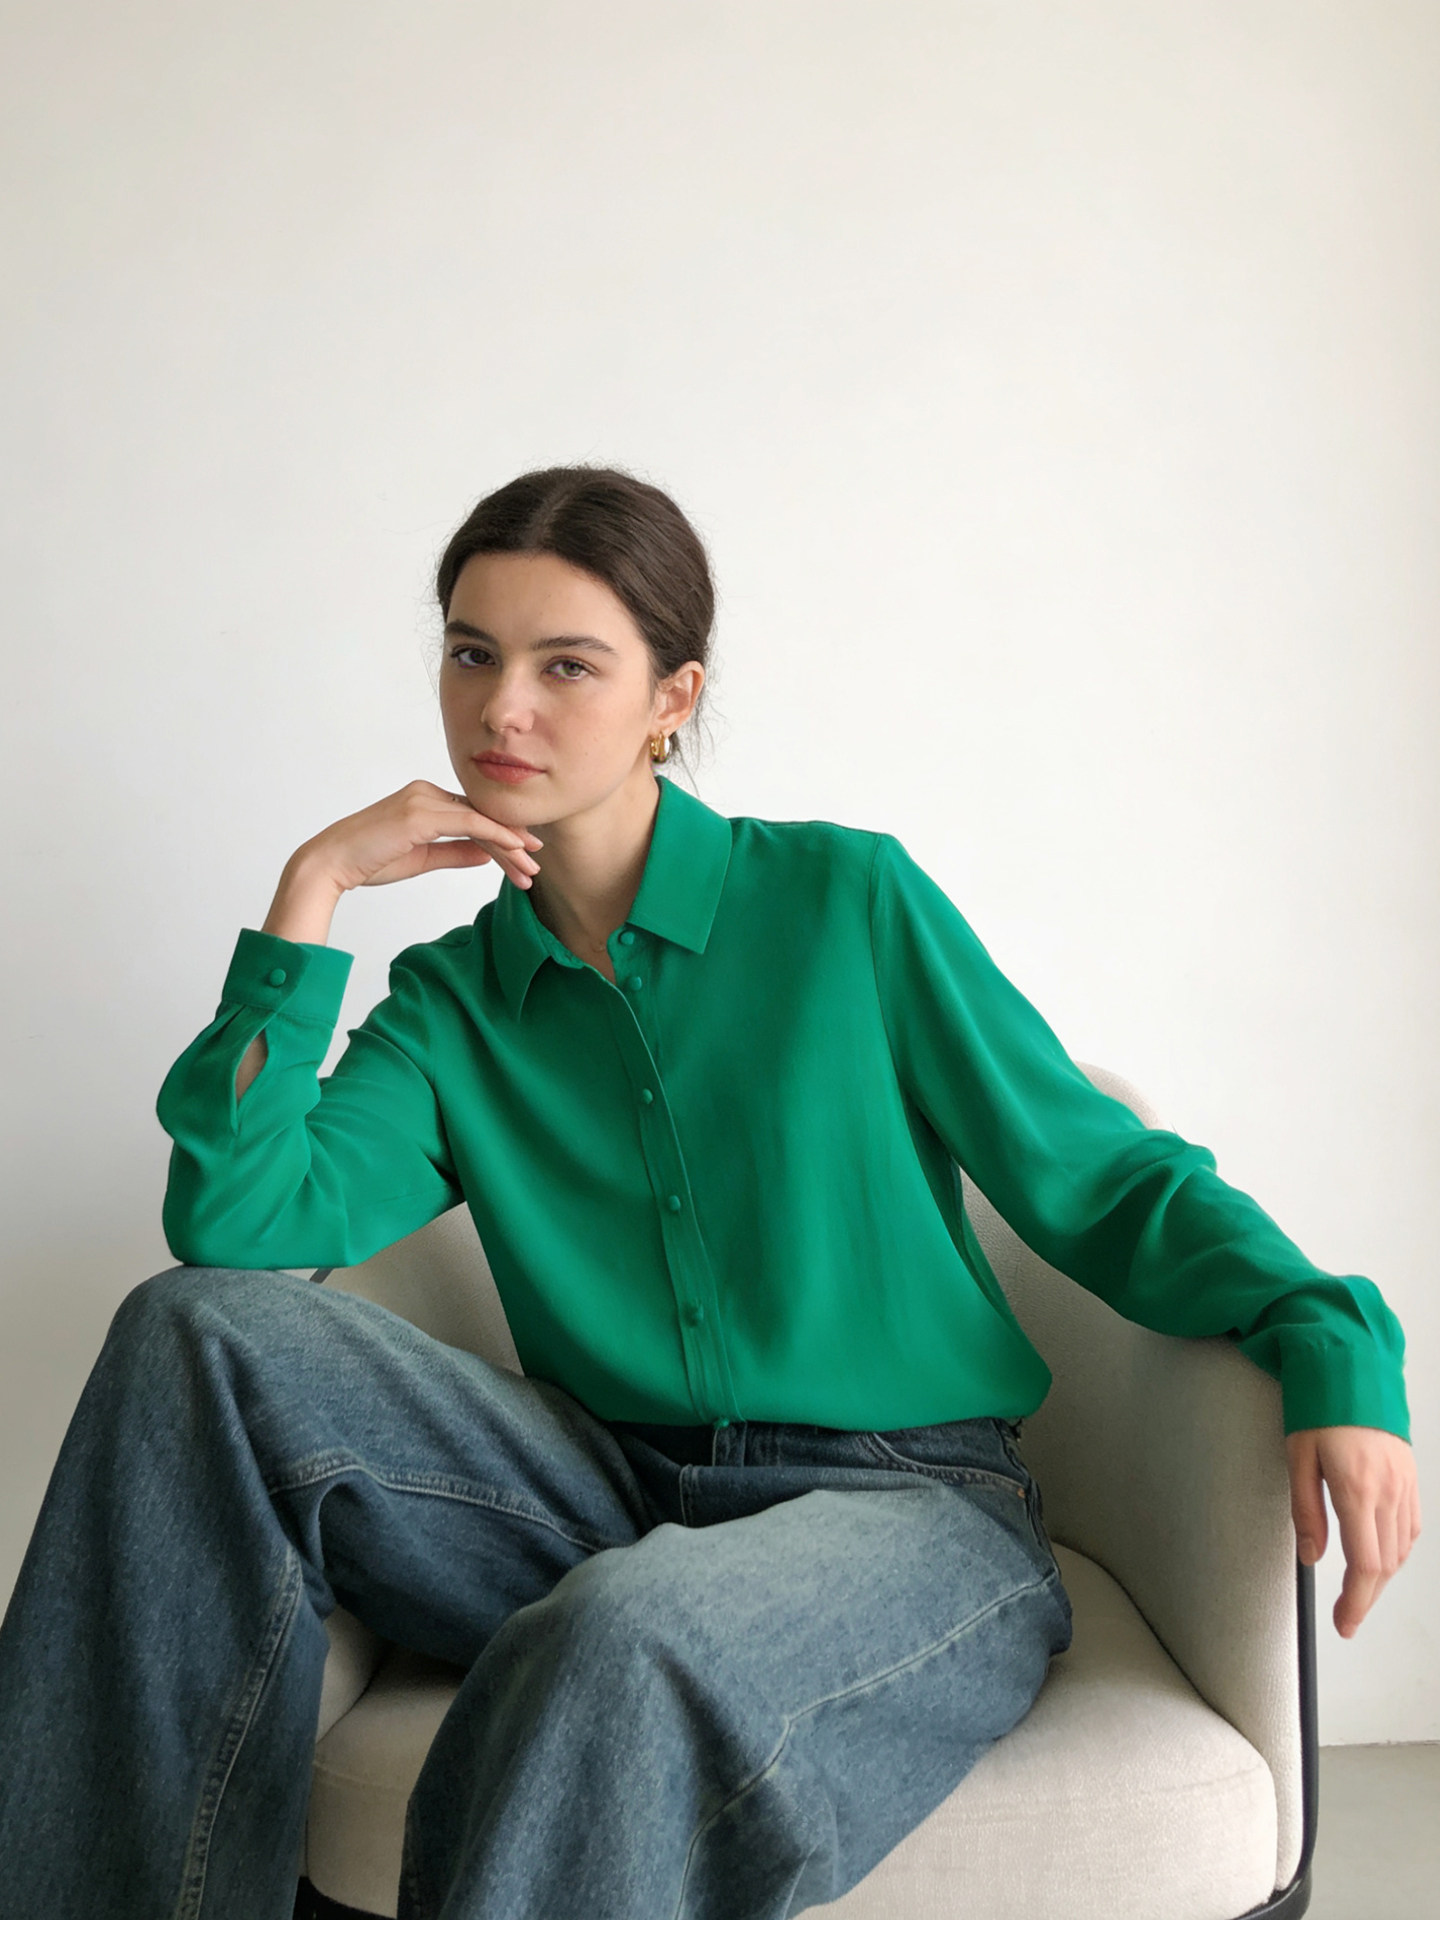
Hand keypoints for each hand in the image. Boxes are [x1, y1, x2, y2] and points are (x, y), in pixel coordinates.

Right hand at [297, 779, 542, 894]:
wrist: (332, 863)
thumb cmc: (370, 861)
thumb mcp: (422, 859)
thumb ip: (455, 853)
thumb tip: (487, 855)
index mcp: (426, 800)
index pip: (474, 816)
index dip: (502, 835)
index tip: (525, 856)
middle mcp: (427, 792)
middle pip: (482, 816)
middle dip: (512, 842)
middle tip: (535, 865)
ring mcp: (423, 799)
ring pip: (481, 819)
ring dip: (509, 845)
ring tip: (530, 869)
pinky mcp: (421, 812)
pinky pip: (470, 822)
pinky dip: (496, 835)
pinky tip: (515, 849)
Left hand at [1285, 1425, 1420, 1637]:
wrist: (1352, 1369)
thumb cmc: (1318, 1408)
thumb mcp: (1298, 1458)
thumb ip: (1306, 1511)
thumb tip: (1311, 1557)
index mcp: (1357, 1489)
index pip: (1365, 1564)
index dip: (1357, 1601)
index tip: (1345, 1623)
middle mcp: (1388, 1491)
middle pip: (1386, 1564)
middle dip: (1366, 1596)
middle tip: (1347, 1615)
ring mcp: (1405, 1485)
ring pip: (1401, 1549)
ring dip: (1382, 1577)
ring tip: (1358, 1589)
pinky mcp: (1411, 1478)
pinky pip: (1411, 1527)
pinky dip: (1397, 1551)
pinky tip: (1381, 1556)